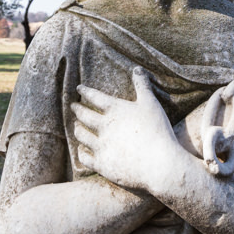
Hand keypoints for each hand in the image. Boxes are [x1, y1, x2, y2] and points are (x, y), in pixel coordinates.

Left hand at [71, 67, 183, 191]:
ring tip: (77, 126)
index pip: (95, 97)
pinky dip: (81, 152)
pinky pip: (85, 157)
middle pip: (84, 115)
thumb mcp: (151, 104)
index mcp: (115, 110)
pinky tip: (81, 151)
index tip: (79, 89)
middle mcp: (104, 126)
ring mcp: (101, 146)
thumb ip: (142, 85)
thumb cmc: (158, 131)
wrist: (160, 164)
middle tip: (73, 106)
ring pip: (82, 135)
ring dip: (78, 129)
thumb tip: (137, 68)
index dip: (85, 91)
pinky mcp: (102, 164)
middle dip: (78, 109)